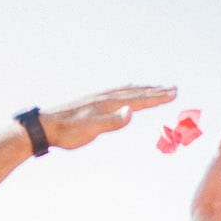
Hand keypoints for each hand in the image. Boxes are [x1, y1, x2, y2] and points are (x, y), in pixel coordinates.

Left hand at [40, 86, 177, 150]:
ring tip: (156, 88)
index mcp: (109, 104)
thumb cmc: (68, 132)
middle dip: (155, 91)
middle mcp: (106, 98)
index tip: (174, 94)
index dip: (157, 98)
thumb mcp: (91, 130)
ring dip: (143, 89)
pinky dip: (127, 90)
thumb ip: (112, 122)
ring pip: (127, 91)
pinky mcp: (93, 103)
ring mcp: (99, 99)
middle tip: (173, 89)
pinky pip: (116, 93)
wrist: (46, 127)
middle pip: (136, 92)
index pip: (139, 100)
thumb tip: (131, 112)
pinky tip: (127, 91)